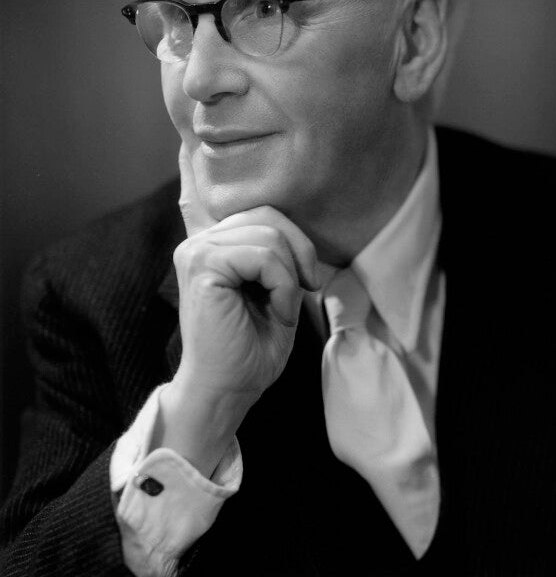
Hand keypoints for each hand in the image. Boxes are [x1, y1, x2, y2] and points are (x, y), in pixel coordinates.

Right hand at [157, 144, 318, 474]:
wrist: (224, 391)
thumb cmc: (249, 349)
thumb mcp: (275, 290)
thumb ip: (279, 255)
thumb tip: (299, 233)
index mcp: (214, 244)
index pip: (264, 214)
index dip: (296, 242)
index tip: (309, 281)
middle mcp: (200, 241)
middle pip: (268, 215)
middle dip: (300, 252)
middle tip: (307, 289)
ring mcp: (197, 250)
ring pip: (269, 236)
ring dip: (289, 276)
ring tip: (282, 310)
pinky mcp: (202, 266)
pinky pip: (262, 256)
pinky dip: (282, 285)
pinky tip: (276, 312)